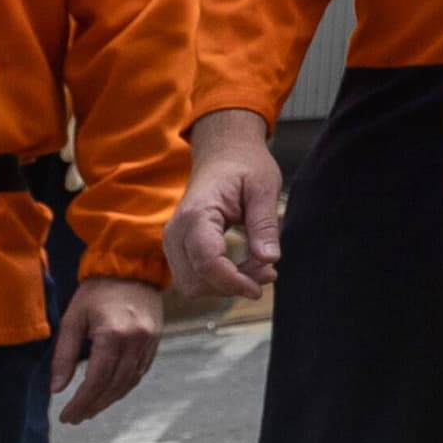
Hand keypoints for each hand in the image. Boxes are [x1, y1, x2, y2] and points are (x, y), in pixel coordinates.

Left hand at [51, 275, 163, 423]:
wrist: (132, 268)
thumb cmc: (97, 291)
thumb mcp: (73, 319)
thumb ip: (64, 355)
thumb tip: (57, 389)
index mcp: (113, 334)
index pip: (96, 381)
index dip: (81, 403)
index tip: (66, 416)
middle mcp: (135, 341)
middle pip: (113, 386)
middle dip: (93, 406)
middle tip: (75, 418)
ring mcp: (149, 342)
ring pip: (128, 383)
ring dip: (108, 400)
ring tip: (89, 410)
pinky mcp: (155, 342)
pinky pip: (139, 373)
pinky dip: (123, 387)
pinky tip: (109, 393)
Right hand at [165, 108, 284, 298]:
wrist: (222, 153)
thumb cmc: (244, 165)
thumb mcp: (264, 187)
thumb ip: (265, 224)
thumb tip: (269, 259)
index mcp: (197, 214)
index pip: (207, 263)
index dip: (233, 282)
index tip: (260, 288)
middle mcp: (176, 231)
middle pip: (197, 281)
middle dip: (232, 285)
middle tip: (268, 272)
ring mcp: (173, 241)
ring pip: (193, 285)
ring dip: (226, 285)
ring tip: (260, 268)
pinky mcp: (178, 248)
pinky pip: (194, 277)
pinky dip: (219, 280)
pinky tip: (245, 268)